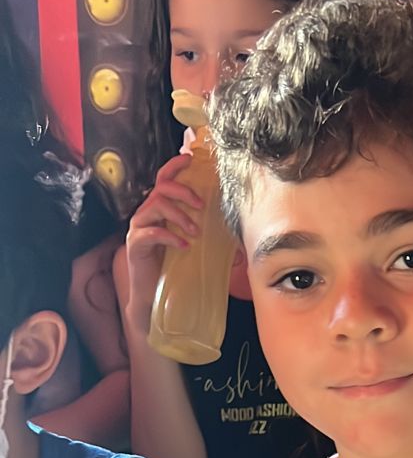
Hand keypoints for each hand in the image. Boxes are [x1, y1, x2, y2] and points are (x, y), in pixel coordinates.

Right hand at [123, 153, 203, 333]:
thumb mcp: (191, 244)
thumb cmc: (173, 269)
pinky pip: (151, 233)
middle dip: (183, 193)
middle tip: (201, 206)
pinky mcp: (135, 245)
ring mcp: (138, 229)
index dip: (174, 166)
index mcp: (158, 210)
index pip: (163, 179)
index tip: (189, 160)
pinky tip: (184, 246)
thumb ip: (202, 231)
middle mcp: (146, 214)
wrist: (154, 297)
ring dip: (179, 216)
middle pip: (160, 189)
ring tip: (195, 233)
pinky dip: (170, 237)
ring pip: (155, 206)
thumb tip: (233, 229)